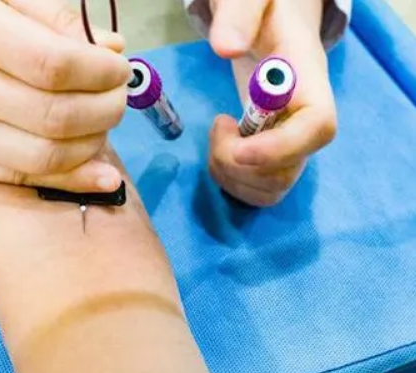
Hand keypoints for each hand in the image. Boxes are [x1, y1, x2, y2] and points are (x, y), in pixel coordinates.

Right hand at [0, 0, 130, 192]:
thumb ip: (57, 19)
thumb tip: (113, 52)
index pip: (54, 65)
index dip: (101, 74)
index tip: (119, 70)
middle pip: (54, 117)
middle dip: (106, 111)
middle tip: (118, 98)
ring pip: (45, 156)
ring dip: (94, 144)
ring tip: (103, 122)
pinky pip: (25, 179)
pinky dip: (74, 179)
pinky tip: (102, 174)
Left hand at [206, 0, 336, 206]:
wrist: (273, 24)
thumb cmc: (264, 10)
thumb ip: (240, 14)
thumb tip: (225, 48)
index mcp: (308, 81)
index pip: (317, 127)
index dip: (280, 148)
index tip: (238, 148)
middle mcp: (307, 120)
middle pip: (288, 169)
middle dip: (238, 163)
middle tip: (217, 127)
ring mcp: (293, 143)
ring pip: (271, 188)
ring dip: (230, 175)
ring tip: (218, 136)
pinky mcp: (276, 157)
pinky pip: (260, 191)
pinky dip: (231, 182)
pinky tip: (221, 151)